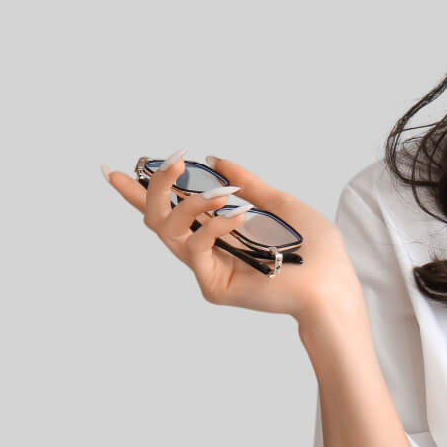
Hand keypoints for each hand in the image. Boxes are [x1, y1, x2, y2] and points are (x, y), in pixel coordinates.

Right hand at [104, 154, 361, 321]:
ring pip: (168, 230)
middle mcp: (205, 251)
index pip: (169, 211)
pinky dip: (216, 225)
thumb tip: (215, 161)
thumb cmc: (314, 248)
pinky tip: (241, 217)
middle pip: (156, 219)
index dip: (139, 192)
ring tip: (223, 194)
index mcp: (217, 232)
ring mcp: (207, 270)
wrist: (332, 281)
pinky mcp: (214, 286)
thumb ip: (247, 184)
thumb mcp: (279, 203)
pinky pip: (196, 248)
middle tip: (173, 161)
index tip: (115, 170)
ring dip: (191, 202)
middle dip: (156, 186)